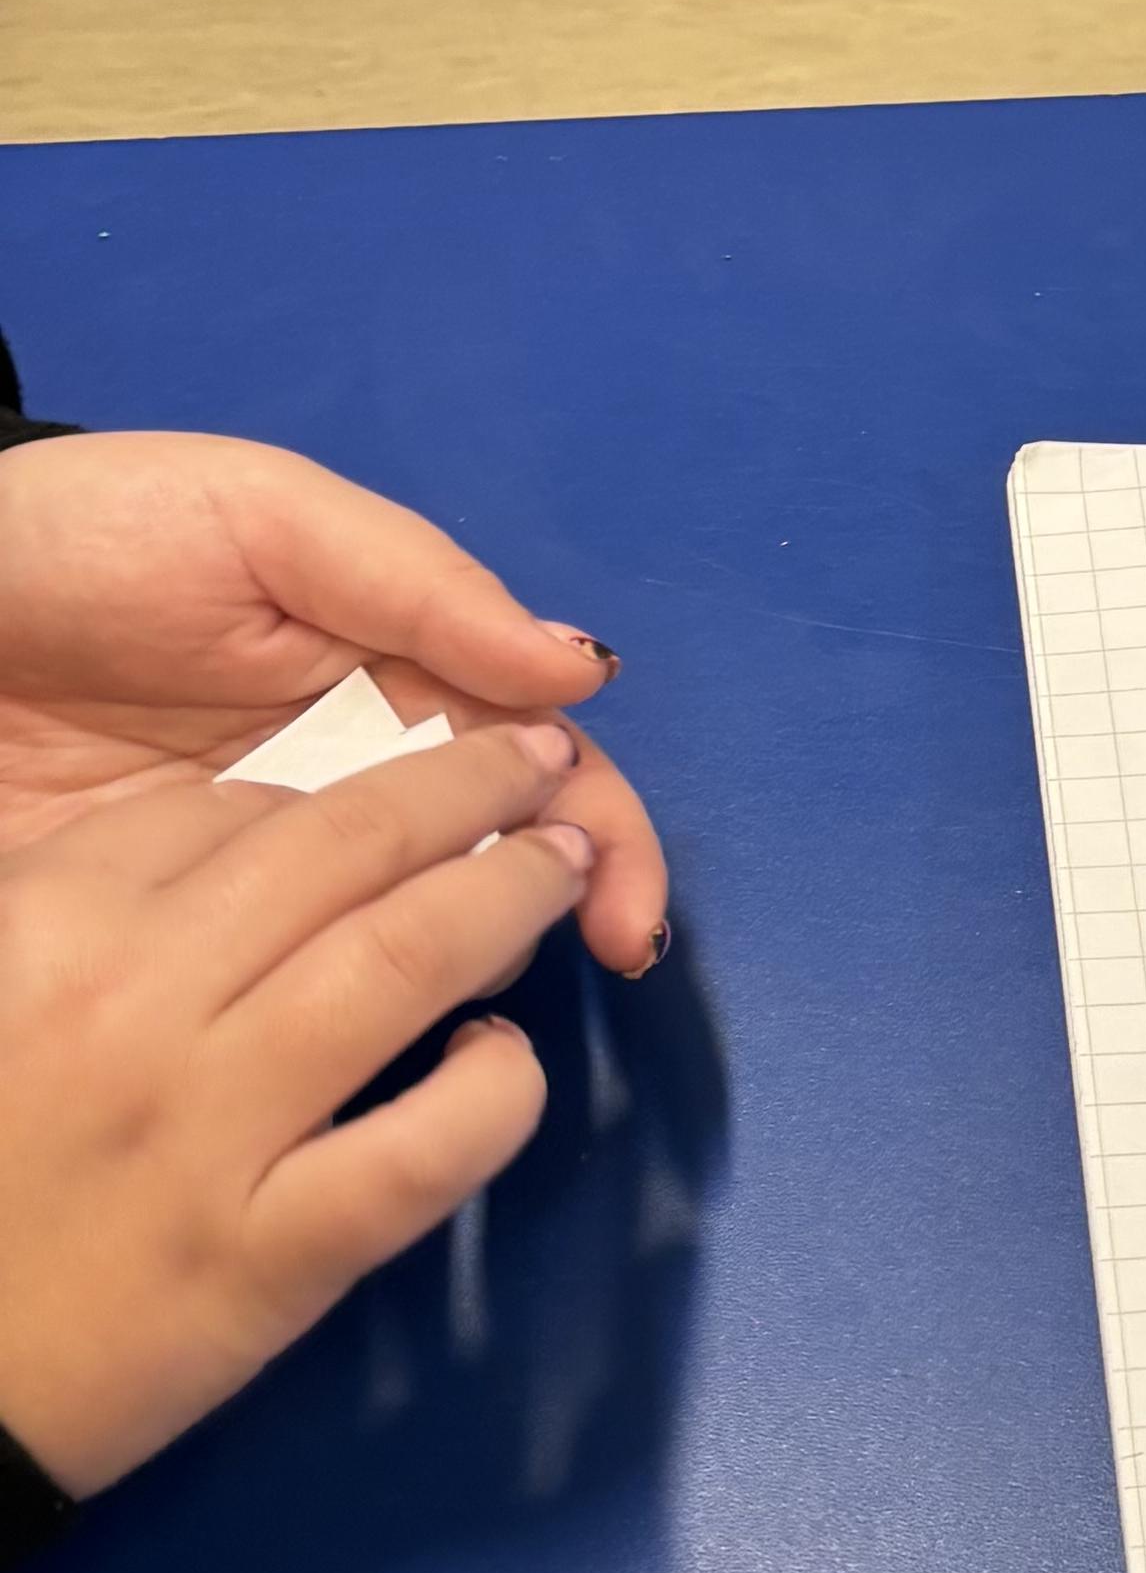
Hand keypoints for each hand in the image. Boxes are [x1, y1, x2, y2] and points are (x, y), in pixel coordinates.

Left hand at [0, 431, 664, 971]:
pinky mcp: (172, 931)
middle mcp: (351, 784)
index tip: (623, 908)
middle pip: (496, 861)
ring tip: (481, 1001)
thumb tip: (581, 669)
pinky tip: (364, 1051)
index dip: (601, 833)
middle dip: (568, 911)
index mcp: (392, 681)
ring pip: (406, 941)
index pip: (535, 763)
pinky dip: (338, 1029)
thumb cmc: (95, 534)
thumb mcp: (264, 521)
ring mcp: (265, 867)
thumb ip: (417, 584)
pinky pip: (273, 991)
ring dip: (471, 972)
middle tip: (594, 960)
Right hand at [0, 722, 610, 1493]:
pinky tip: (501, 1062)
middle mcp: (131, 1005)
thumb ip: (96, 914)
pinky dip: (496, 1090)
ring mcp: (208, 1130)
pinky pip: (426, 1144)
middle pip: (346, 847)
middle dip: (466, 787)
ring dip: (511, 895)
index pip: (236, 808)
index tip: (401, 797)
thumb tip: (265, 851)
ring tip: (566, 869)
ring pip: (407, 959)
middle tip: (537, 771)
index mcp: (46, 926)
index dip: (344, 788)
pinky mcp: (267, 1254)